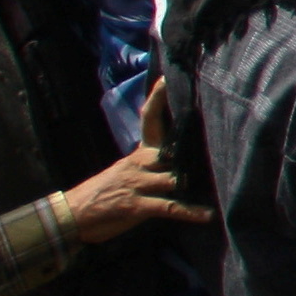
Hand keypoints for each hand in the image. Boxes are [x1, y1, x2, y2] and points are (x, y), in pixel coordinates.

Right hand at [60, 86, 209, 243]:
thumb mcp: (126, 170)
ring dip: (196, 182)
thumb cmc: (104, 193)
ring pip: (175, 177)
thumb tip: (182, 157)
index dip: (158, 100)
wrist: (71, 215)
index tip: (168, 79)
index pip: (149, 120)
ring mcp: (139, 184)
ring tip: (224, 183)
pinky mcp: (137, 206)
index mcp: (138, 153)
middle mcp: (140, 164)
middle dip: (195, 149)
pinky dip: (190, 212)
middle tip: (223, 140)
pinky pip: (170, 207)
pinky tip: (208, 215)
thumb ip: (152, 162)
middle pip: (173, 150)